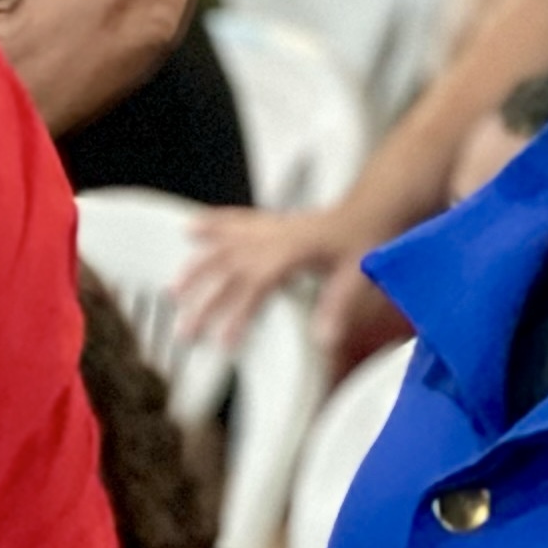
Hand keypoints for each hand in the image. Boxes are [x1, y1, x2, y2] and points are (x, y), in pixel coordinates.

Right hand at [179, 203, 376, 349]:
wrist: (373, 207)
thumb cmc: (364, 237)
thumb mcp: (356, 276)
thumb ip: (337, 308)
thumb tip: (324, 340)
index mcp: (290, 254)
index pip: (253, 288)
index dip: (235, 315)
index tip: (221, 341)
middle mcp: (273, 239)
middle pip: (226, 270)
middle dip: (202, 300)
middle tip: (185, 326)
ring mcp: (269, 228)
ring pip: (221, 245)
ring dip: (195, 266)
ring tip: (174, 287)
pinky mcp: (272, 222)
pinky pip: (233, 220)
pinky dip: (210, 225)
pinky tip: (193, 228)